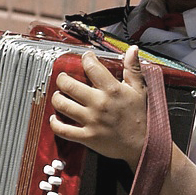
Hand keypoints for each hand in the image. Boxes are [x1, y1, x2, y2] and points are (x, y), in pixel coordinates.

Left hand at [48, 46, 148, 166]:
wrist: (141, 145)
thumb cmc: (139, 116)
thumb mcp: (140, 89)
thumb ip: (133, 68)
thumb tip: (132, 49)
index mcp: (112, 90)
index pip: (91, 67)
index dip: (85, 58)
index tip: (85, 58)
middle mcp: (99, 103)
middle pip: (68, 84)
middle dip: (62, 78)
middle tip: (64, 78)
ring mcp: (91, 121)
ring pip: (62, 104)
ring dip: (57, 97)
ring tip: (60, 94)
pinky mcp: (87, 137)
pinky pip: (63, 129)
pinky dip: (54, 123)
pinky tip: (55, 117)